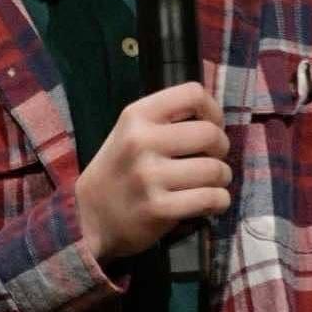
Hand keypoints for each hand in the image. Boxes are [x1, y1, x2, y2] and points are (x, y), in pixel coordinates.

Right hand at [75, 81, 230, 262]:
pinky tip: (211, 201)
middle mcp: (141, 141)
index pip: (193, 94)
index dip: (213, 110)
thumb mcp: (131, 131)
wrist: (90, 217)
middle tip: (212, 157)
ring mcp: (149, 176)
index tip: (212, 125)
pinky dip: (219, 201)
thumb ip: (166, 119)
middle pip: (210, 133)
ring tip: (212, 182)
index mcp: (137, 115)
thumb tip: (215, 118)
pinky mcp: (158, 208)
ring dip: (222, 177)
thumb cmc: (120, 168)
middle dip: (221, 147)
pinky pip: (210, 198)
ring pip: (214, 169)